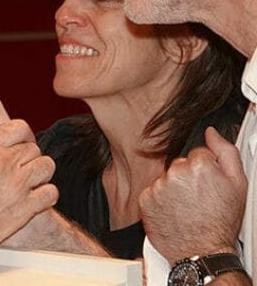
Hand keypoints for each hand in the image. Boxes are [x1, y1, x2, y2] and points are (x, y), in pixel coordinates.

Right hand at [0, 119, 57, 266]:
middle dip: (26, 157)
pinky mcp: (27, 210)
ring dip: (39, 173)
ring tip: (28, 180)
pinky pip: (50, 192)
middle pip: (32, 149)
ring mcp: (17, 187)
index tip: (10, 146)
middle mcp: (3, 164)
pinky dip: (45, 195)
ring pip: (46, 166)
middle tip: (17, 167)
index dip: (19, 137)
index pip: (17, 128)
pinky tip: (33, 198)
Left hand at [139, 127, 246, 261]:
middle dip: (189, 178)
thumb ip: (226, 152)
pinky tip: (173, 212)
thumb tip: (212, 132)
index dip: (206, 171)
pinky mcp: (145, 199)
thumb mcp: (238, 184)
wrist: (203, 251)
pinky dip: (160, 200)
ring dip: (174, 189)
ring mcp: (158, 186)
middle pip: (180, 165)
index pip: (198, 154)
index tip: (209, 186)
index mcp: (199, 165)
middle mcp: (175, 172)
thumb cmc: (221, 222)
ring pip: (166, 178)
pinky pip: (153, 192)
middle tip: (199, 199)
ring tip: (187, 207)